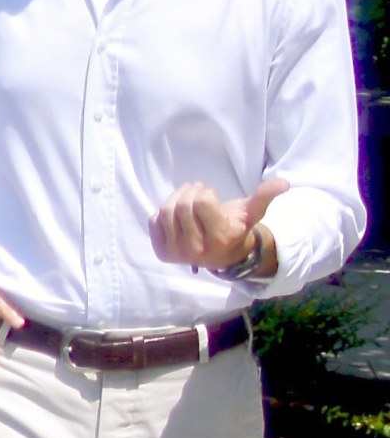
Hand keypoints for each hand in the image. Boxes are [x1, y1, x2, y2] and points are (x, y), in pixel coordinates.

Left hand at [150, 178, 286, 272]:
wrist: (223, 254)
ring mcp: (178, 253)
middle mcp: (197, 249)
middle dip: (189, 192)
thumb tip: (284, 183)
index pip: (201, 202)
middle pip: (182, 206)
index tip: (211, 195)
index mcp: (220, 237)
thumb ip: (264, 197)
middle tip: (196, 189)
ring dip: (174, 197)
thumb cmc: (236, 228)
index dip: (205, 193)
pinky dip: (162, 212)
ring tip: (185, 195)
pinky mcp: (163, 253)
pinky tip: (176, 214)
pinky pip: (153, 222)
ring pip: (165, 212)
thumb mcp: (252, 213)